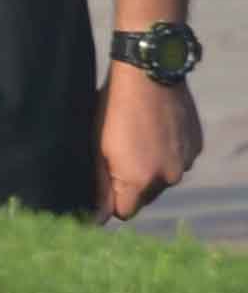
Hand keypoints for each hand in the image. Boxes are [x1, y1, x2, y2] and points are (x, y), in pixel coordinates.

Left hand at [96, 66, 204, 220]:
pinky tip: (155, 130)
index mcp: (139, 181)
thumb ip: (99, 185)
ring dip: (151, 168)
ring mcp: (185, 162)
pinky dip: (167, 153)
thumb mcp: (97, 146)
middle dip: (130, 185)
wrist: (147, 74)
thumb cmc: (111, 108)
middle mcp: (167, 178)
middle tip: (117, 155)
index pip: (125, 212)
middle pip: (144, 197)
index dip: (111, 201)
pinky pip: (178, 160)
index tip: (103, 185)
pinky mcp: (196, 146)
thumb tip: (97, 218)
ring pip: (163, 178)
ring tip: (136, 139)